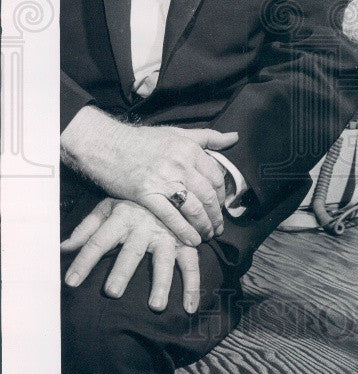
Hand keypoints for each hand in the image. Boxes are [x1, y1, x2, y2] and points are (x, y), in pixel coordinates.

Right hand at [61, 106, 237, 245]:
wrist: (106, 144)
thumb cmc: (142, 139)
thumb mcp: (177, 133)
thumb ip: (207, 137)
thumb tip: (234, 137)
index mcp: (189, 149)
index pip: (216, 176)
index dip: (222, 194)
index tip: (222, 205)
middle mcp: (180, 164)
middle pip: (208, 195)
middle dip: (216, 215)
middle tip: (219, 226)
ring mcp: (163, 180)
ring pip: (194, 208)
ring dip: (204, 225)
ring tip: (209, 235)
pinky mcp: (146, 194)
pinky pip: (171, 217)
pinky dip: (184, 231)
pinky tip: (192, 240)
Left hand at [61, 198, 200, 312]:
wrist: (170, 188)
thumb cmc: (132, 203)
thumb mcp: (108, 207)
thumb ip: (86, 228)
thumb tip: (63, 248)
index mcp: (122, 217)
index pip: (98, 241)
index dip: (84, 261)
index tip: (70, 282)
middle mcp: (145, 226)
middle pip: (131, 251)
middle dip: (122, 271)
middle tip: (112, 292)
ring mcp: (168, 235)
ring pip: (164, 260)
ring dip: (161, 282)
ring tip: (155, 306)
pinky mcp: (186, 242)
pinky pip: (191, 264)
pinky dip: (192, 286)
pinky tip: (189, 308)